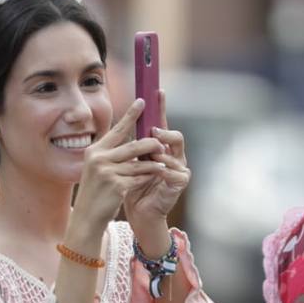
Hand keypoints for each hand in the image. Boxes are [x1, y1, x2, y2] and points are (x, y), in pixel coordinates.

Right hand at [65, 99, 167, 243]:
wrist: (87, 217)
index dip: (130, 115)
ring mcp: (107, 172)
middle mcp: (99, 158)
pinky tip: (156, 176)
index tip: (142, 101)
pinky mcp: (116, 186)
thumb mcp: (97, 169)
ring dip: (153, 163)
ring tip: (164, 162)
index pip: (117, 130)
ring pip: (139, 162)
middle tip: (162, 142)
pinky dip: (150, 176)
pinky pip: (139, 177)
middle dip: (150, 144)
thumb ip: (111, 154)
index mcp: (95, 151)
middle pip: (132, 145)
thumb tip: (131, 140)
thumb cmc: (96, 192)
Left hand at [123, 91, 189, 243]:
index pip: (162, 123)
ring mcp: (179, 168)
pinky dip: (164, 169)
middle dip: (164, 131)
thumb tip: (123, 121)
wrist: (140, 212)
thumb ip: (131, 144)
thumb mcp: (130, 161)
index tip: (157, 90)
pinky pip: (175, 171)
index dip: (161, 107)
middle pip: (175, 135)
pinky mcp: (180, 183)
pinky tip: (158, 169)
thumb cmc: (133, 187)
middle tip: (152, 130)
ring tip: (151, 153)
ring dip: (160, 152)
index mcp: (161, 148)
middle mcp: (174, 156)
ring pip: (176, 151)